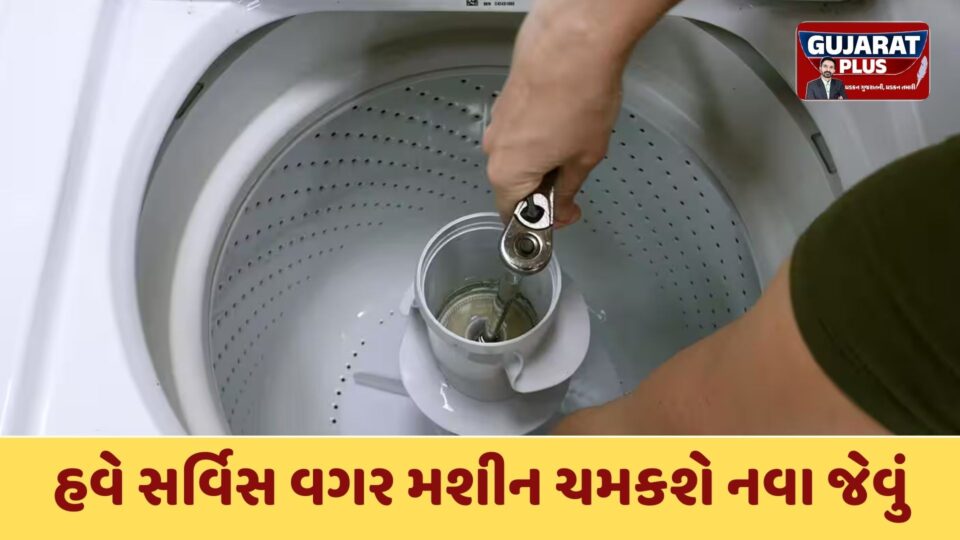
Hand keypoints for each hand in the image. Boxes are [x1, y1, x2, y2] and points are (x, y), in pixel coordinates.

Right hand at [483, 1, 642, 225]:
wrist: (573, 43)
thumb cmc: (577, 95)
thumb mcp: (584, 159)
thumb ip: (569, 191)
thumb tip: (563, 207)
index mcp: (507, 173)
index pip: (512, 215)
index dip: (541, 223)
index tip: (561, 218)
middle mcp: (494, 148)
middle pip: (515, 185)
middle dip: (544, 190)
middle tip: (577, 183)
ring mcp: (499, 122)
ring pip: (518, 156)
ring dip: (543, 160)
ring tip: (576, 144)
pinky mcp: (508, 101)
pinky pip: (520, 132)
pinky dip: (540, 136)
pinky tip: (566, 123)